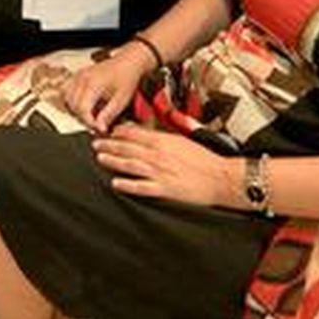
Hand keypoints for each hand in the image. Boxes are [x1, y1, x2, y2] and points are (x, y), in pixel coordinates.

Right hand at [62, 46, 152, 131]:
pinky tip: (83, 104)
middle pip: (73, 105)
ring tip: (91, 114)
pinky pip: (66, 90)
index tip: (100, 128)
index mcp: (92, 83)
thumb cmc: (126, 78)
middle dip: (84, 118)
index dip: (90, 122)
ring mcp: (77, 75)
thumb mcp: (122, 100)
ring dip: (76, 110)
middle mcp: (81, 78)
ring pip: (67, 99)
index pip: (82, 109)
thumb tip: (99, 128)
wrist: (127, 62)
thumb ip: (108, 115)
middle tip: (98, 123)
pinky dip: (71, 100)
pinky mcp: (77, 75)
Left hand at [92, 123, 239, 208]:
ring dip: (113, 161)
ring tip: (101, 159)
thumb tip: (154, 129)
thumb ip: (168, 134)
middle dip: (109, 145)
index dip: (119, 133)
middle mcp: (159, 155)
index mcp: (164, 141)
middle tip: (96, 145)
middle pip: (128, 148)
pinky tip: (116, 184)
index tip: (109, 132)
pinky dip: (127, 185)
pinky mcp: (165, 189)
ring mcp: (160, 173)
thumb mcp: (186, 138)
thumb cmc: (206, 159)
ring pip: (130, 165)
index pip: (135, 134)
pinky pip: (141, 187)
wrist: (222, 177)